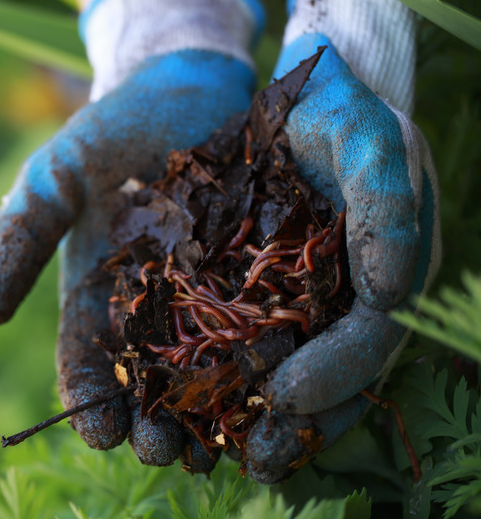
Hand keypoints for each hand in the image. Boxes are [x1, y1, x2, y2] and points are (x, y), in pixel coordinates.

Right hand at [0, 50, 255, 463]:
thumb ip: (17, 241)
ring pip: (209, 374)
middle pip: (151, 387)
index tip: (102, 432)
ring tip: (221, 443)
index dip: (91, 404)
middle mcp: (153, 316)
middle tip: (166, 450)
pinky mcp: (260, 277)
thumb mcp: (51, 182)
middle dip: (155, 424)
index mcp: (98, 304)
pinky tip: (275, 388)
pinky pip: (265, 327)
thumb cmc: (105, 136)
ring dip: (211, 413)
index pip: (88, 369)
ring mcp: (208, 300)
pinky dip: (267, 362)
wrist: (179, 89)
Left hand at [244, 34, 440, 482]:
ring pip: (273, 369)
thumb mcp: (370, 141)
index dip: (335, 374)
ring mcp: (288, 300)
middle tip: (253, 459)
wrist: (290, 102)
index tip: (287, 397)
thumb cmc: (339, 117)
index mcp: (379, 276)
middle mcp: (337, 300)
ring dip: (243, 414)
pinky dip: (203, 373)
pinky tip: (171, 400)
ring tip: (206, 450)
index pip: (366, 339)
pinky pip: (223, 339)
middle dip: (292, 421)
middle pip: (324, 374)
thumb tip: (392, 291)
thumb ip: (388, 203)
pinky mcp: (240, 289)